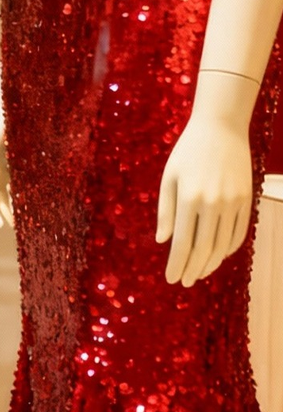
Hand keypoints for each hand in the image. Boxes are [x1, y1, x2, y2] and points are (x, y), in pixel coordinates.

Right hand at [0, 92, 12, 227]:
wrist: (14, 103)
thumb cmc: (1, 123)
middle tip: (4, 227)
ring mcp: (1, 164)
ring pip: (2, 190)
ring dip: (7, 205)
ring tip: (14, 222)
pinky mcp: (13, 161)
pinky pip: (13, 181)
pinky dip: (16, 194)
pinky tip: (22, 204)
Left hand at [157, 111, 253, 287]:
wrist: (221, 128)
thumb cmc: (188, 152)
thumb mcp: (169, 177)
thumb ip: (166, 211)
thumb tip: (163, 242)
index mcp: (189, 198)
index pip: (182, 243)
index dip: (177, 264)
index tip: (171, 279)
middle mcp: (213, 204)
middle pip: (204, 249)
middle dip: (193, 270)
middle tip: (185, 282)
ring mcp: (234, 203)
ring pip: (223, 245)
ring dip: (211, 264)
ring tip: (199, 273)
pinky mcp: (247, 200)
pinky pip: (239, 233)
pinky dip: (229, 249)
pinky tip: (218, 255)